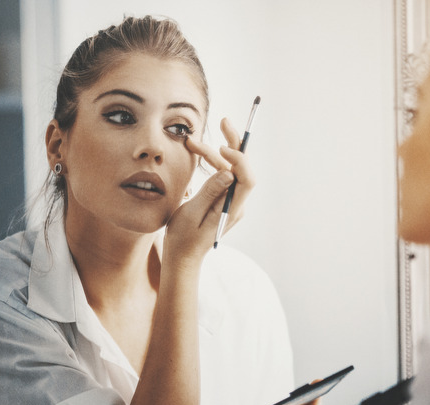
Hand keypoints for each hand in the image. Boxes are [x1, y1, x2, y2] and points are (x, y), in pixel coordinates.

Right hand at [185, 118, 255, 235]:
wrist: (182, 257)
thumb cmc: (183, 240)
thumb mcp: (191, 215)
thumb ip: (209, 193)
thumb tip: (228, 172)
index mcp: (232, 209)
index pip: (246, 179)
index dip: (239, 160)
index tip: (222, 148)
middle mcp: (236, 203)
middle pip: (242, 168)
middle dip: (234, 143)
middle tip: (224, 121)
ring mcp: (230, 200)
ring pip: (229, 169)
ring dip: (213, 153)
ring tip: (192, 142)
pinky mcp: (222, 198)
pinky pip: (222, 175)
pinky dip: (211, 162)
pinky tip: (199, 152)